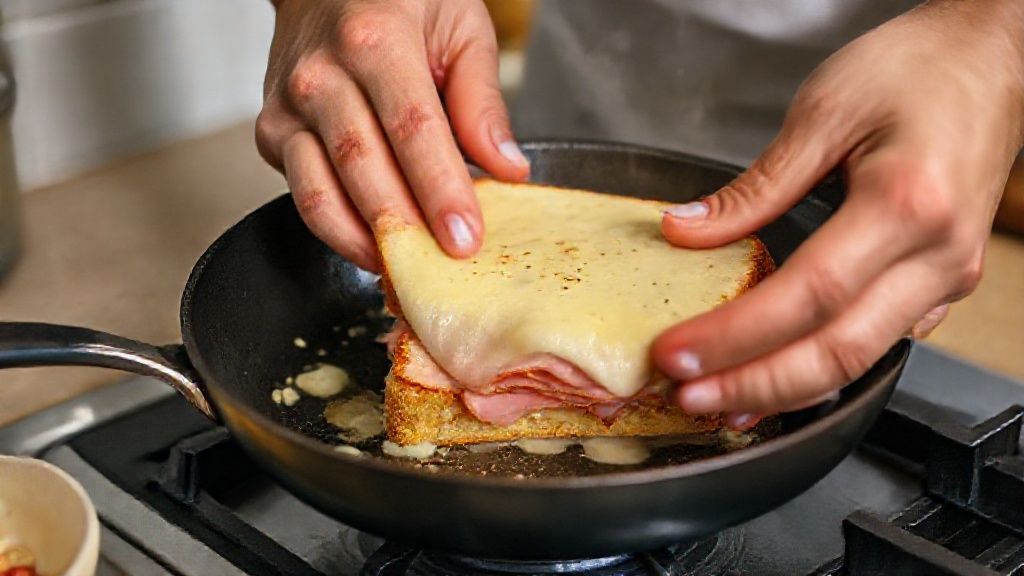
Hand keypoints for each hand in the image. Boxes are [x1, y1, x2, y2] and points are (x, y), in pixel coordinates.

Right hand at [257, 0, 529, 271]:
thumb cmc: (398, 1)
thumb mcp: (460, 25)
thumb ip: (480, 99)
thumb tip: (507, 167)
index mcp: (375, 39)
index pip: (412, 128)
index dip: (440, 189)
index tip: (466, 237)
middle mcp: (321, 75)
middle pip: (364, 167)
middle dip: (407, 227)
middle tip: (444, 266)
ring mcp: (289, 108)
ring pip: (321, 194)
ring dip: (366, 241)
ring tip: (407, 269)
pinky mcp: (272, 135)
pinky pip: (304, 196)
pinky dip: (338, 230)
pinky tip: (375, 246)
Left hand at [652, 0, 1023, 426]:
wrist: (993, 59)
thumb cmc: (918, 70)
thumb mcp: (823, 112)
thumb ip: (753, 187)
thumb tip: (683, 231)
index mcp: (907, 203)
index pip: (807, 294)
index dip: (735, 335)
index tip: (676, 353)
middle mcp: (937, 255)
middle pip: (838, 350)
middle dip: (753, 385)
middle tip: (688, 398)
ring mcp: (947, 277)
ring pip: (860, 359)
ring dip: (784, 390)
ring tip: (721, 402)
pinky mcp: (941, 284)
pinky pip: (878, 343)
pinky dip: (821, 368)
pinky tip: (775, 374)